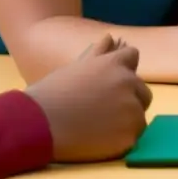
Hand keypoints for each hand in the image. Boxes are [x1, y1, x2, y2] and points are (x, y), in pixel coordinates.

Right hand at [25, 33, 152, 162]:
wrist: (35, 125)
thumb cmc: (50, 94)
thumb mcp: (74, 69)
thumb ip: (97, 54)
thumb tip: (110, 37)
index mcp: (114, 63)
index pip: (132, 57)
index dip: (122, 72)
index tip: (108, 85)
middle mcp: (128, 82)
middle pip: (142, 91)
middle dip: (128, 99)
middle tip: (100, 112)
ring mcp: (131, 109)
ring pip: (139, 115)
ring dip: (125, 121)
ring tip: (96, 128)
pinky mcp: (130, 135)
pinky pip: (133, 136)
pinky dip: (120, 140)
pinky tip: (98, 141)